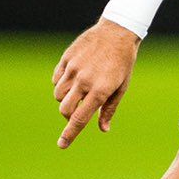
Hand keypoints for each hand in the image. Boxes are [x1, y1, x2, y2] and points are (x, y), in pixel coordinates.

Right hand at [52, 21, 139, 147]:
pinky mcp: (66, 59)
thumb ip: (109, 109)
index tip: (62, 145)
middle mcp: (84, 81)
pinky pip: (56, 79)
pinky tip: (75, 77)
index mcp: (101, 90)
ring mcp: (73, 69)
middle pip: (64, 109)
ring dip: (65, 98)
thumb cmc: (122, 63)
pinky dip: (62, 83)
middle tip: (78, 110)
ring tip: (80, 90)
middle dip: (68, 115)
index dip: (70, 134)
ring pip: (58, 94)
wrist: (116, 33)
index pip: (80, 119)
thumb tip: (103, 129)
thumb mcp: (121, 87)